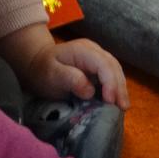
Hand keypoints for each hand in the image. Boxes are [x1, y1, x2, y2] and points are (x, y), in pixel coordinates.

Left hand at [10, 26, 128, 108]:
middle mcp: (93, 51)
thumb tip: (90, 91)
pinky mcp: (96, 66)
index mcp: (83, 50)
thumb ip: (70, 79)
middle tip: (122, 107)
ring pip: (115, 70)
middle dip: (119, 87)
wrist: (36, 63)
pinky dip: (115, 87)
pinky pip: (110, 75)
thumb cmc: (43, 69)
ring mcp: (96, 57)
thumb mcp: (52, 74)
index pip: (103, 64)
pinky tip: (116, 100)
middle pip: (113, 66)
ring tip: (122, 106)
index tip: (110, 101)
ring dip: (120, 88)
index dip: (110, 82)